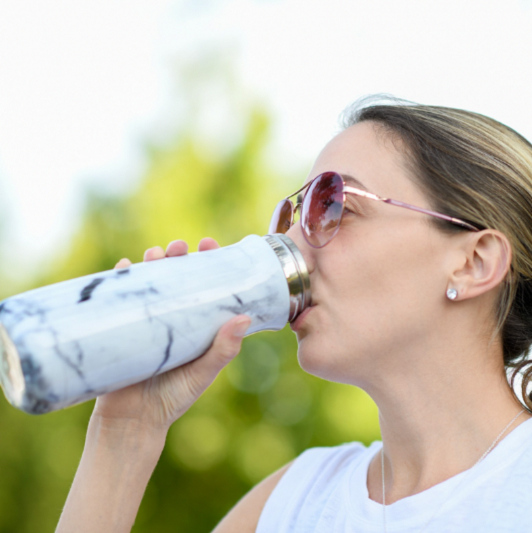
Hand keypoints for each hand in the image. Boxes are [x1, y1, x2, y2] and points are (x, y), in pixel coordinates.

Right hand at [92, 238, 251, 432]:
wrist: (133, 422)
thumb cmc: (174, 397)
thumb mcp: (203, 372)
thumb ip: (223, 349)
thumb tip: (244, 319)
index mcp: (196, 322)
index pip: (205, 284)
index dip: (208, 262)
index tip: (209, 245)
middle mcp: (172, 315)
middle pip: (175, 276)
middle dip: (178, 255)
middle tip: (181, 247)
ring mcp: (146, 318)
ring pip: (149, 281)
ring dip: (150, 262)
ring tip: (155, 254)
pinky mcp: (121, 324)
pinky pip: (118, 296)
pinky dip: (119, 278)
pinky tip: (124, 267)